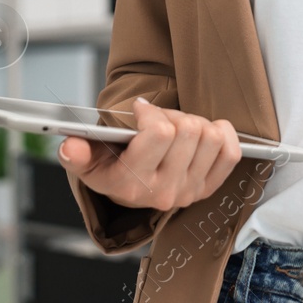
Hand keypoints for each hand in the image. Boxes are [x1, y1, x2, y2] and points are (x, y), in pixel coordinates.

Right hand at [57, 97, 242, 212]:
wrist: (132, 189)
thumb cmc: (113, 167)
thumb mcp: (88, 161)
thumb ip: (78, 153)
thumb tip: (70, 146)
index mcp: (132, 183)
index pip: (159, 133)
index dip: (151, 112)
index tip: (141, 111)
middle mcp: (164, 191)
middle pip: (188, 130)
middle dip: (173, 116)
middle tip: (160, 121)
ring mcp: (190, 191)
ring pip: (211, 136)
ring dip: (196, 124)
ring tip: (177, 130)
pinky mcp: (210, 187)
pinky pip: (231, 152)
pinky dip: (222, 134)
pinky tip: (203, 134)